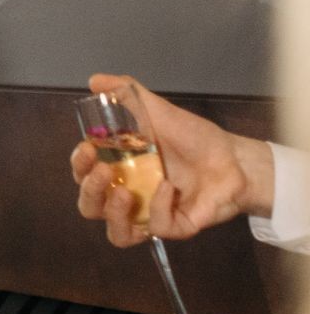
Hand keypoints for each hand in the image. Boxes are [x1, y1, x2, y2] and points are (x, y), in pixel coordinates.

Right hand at [69, 73, 272, 246]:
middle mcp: (128, 196)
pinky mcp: (174, 228)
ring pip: (115, 233)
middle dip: (90, 191)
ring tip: (124, 192)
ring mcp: (150, 215)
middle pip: (90, 207)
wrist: (234, 159)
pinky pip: (155, 229)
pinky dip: (158, 208)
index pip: (84, 175)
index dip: (79, 166)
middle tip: (104, 172)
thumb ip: (128, 94)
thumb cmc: (195, 138)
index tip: (87, 149)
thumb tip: (94, 80)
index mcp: (119, 170)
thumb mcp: (158, 112)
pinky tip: (168, 188)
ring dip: (112, 213)